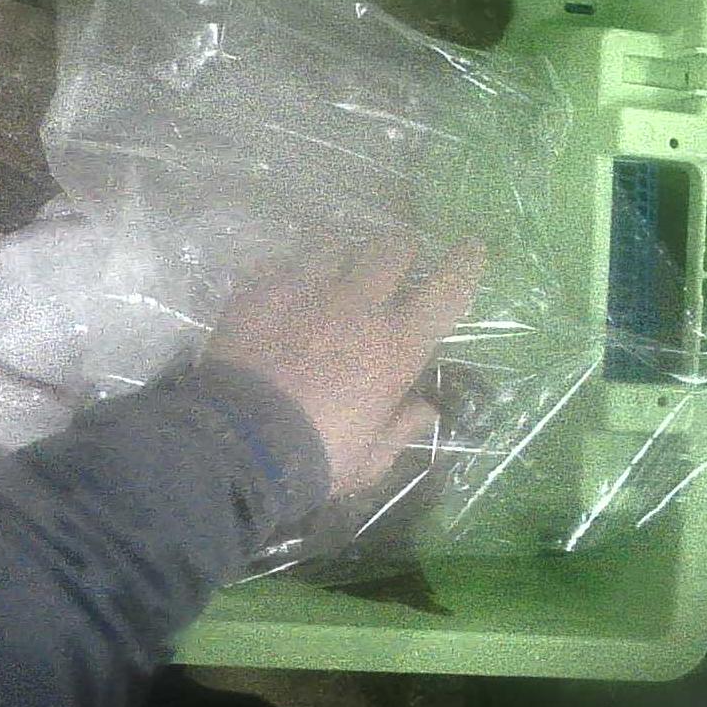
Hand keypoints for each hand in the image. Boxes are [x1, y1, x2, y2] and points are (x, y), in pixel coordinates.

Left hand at [205, 234, 484, 494]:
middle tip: (396, 258)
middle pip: (390, 251)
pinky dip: (288, 270)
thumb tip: (422, 408)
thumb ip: (400, 429)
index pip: (446, 291)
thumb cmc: (315, 457)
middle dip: (399, 251)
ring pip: (334, 247)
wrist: (237, 442)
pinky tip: (283, 283)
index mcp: (397, 346)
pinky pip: (280, 262)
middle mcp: (358, 306)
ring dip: (341, 256)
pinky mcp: (258, 290)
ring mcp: (305, 291)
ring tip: (335, 267)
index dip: (463, 265)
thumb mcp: (371, 459)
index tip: (470, 246)